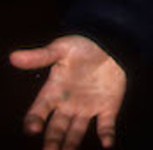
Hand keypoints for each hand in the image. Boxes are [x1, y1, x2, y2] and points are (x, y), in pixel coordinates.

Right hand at [10, 35, 126, 149]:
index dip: (33, 122)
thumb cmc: (82, 45)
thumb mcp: (61, 49)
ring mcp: (87, 108)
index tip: (33, 129)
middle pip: (56, 129)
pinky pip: (106, 125)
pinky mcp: (108, 107)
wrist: (110, 42)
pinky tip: (107, 144)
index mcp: (53, 93)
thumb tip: (14, 56)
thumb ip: (40, 56)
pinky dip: (107, 136)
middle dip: (52, 142)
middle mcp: (67, 105)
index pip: (38, 112)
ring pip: (76, 132)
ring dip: (71, 144)